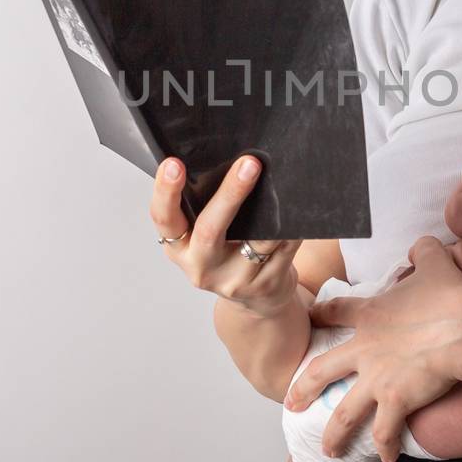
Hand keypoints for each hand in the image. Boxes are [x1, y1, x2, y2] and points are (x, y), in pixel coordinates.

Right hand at [150, 155, 302, 315]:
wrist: (257, 301)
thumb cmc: (227, 255)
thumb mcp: (202, 239)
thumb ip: (204, 209)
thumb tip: (229, 161)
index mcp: (178, 247)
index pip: (163, 218)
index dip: (165, 191)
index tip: (174, 163)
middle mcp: (201, 266)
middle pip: (210, 229)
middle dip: (230, 193)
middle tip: (249, 163)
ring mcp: (233, 280)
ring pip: (256, 240)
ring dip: (272, 209)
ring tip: (283, 181)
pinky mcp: (264, 284)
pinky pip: (282, 248)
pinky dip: (291, 228)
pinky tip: (298, 213)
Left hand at [282, 236, 461, 461]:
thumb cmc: (448, 295)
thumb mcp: (434, 263)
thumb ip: (423, 251)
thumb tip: (424, 242)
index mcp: (370, 315)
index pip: (335, 312)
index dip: (320, 315)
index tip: (309, 319)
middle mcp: (364, 350)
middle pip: (321, 371)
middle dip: (303, 388)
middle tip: (290, 402)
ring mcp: (377, 380)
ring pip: (343, 413)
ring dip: (334, 434)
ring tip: (328, 450)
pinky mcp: (396, 402)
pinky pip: (385, 432)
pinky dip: (384, 447)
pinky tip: (384, 459)